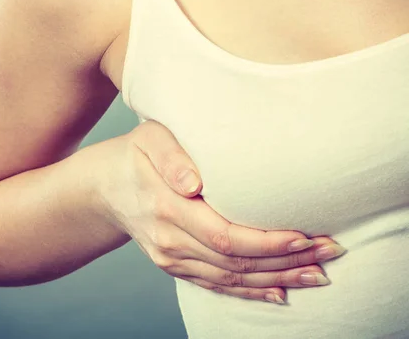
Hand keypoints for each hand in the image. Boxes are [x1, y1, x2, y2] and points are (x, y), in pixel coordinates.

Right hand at [96, 120, 346, 303]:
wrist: (103, 187)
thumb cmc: (133, 155)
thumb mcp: (148, 138)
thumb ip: (171, 155)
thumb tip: (194, 182)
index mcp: (165, 207)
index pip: (224, 235)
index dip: (266, 241)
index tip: (303, 236)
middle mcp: (168, 240)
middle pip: (234, 262)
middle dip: (285, 261)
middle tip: (328, 253)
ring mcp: (169, 258)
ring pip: (229, 278)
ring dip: (276, 279)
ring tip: (316, 275)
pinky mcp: (173, 265)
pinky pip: (214, 285)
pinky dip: (248, 292)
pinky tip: (278, 293)